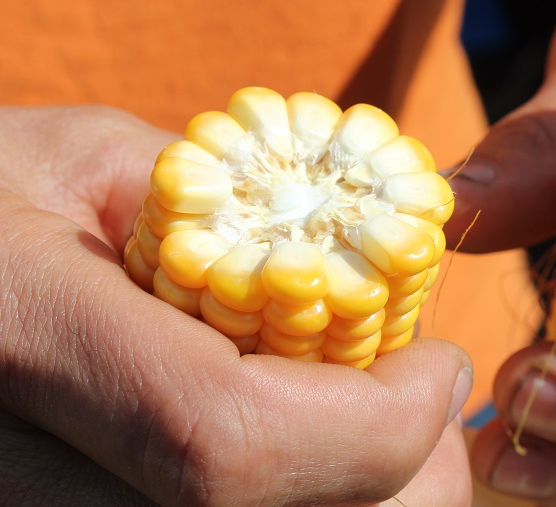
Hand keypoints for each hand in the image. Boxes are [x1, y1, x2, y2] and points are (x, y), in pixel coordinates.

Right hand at [0, 105, 472, 506]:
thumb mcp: (89, 157)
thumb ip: (235, 206)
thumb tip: (369, 266)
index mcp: (21, 338)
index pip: (230, 443)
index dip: (373, 422)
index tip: (440, 362)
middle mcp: (20, 477)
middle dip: (392, 477)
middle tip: (424, 399)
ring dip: (356, 495)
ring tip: (374, 417)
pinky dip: (298, 501)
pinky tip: (306, 447)